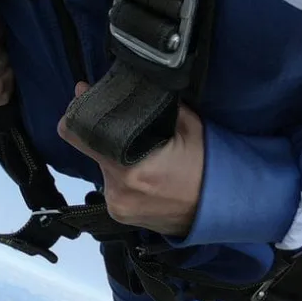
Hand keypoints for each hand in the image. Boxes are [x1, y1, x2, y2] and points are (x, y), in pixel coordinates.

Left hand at [58, 82, 203, 236]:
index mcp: (128, 169)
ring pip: (102, 166)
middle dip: (103, 131)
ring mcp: (118, 208)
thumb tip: (124, 83)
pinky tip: (141, 166)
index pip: (75, 134)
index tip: (85, 93)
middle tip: (121, 117)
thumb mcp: (184, 123)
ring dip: (113, 153)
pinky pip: (112, 184)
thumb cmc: (208, 163)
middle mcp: (116, 191)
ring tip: (137, 146)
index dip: (78, 110)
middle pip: (91, 148)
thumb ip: (149, 105)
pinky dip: (121, 172)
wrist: (226, 208)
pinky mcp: (122, 217)